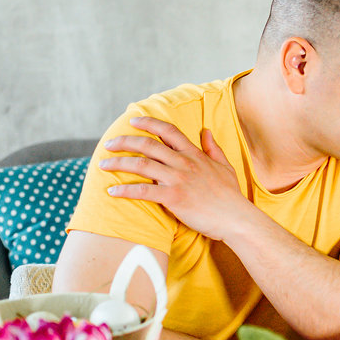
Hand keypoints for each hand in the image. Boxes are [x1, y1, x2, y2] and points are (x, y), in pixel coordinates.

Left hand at [101, 119, 249, 240]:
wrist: (236, 218)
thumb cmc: (231, 195)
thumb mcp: (225, 166)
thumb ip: (213, 148)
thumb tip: (206, 131)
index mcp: (194, 154)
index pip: (168, 131)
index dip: (148, 123)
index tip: (133, 121)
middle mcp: (184, 163)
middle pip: (147, 145)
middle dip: (124, 141)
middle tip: (108, 144)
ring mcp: (178, 179)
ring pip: (141, 165)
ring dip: (118, 163)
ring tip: (103, 165)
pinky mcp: (173, 198)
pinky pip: (143, 191)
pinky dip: (125, 190)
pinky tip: (112, 191)